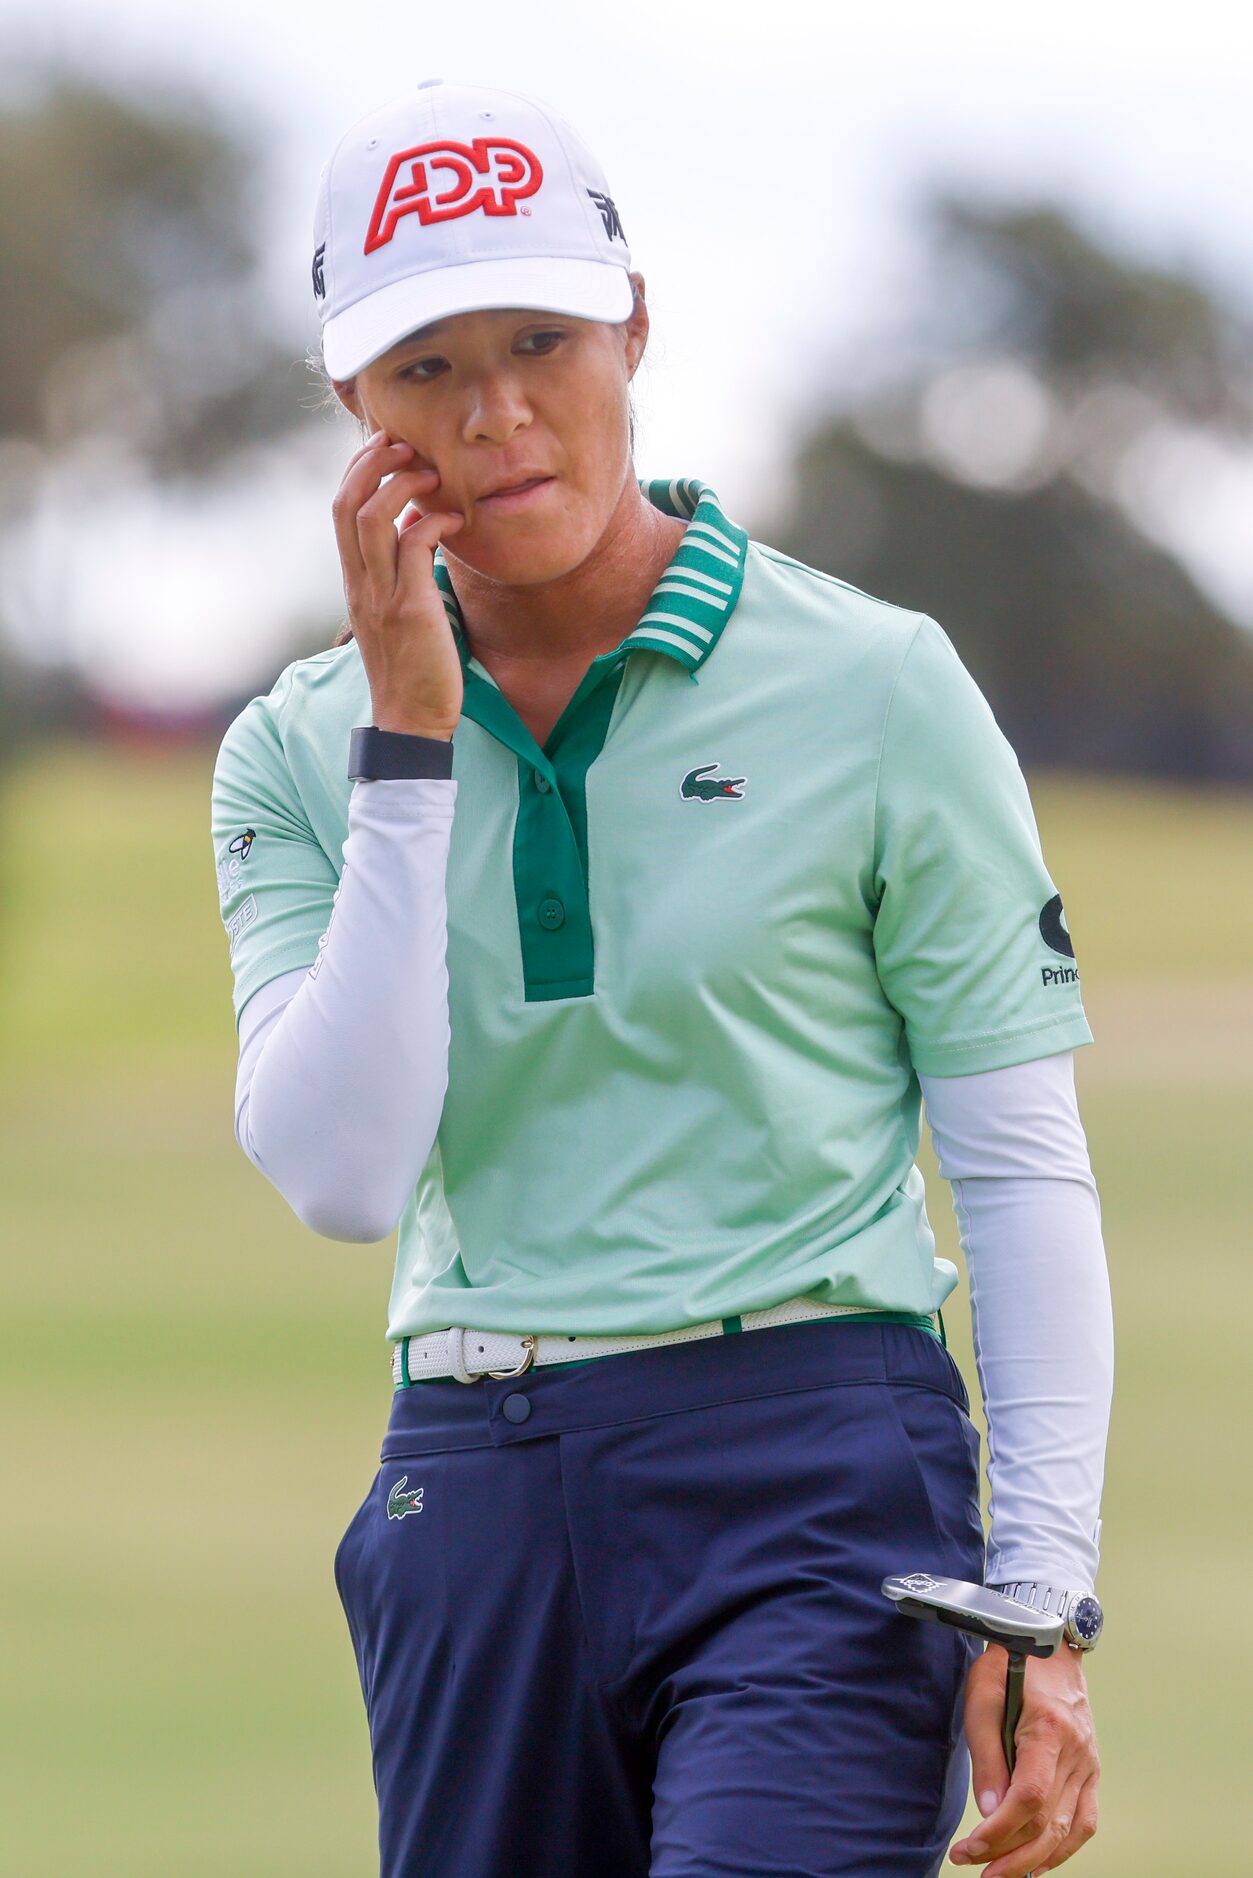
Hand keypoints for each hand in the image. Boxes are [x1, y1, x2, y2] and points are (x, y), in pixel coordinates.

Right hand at [332, 428, 465, 737]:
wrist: (410, 720)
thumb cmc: (413, 666)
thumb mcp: (398, 610)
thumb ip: (401, 569)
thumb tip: (417, 526)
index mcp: (355, 581)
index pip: (340, 508)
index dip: (359, 470)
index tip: (388, 448)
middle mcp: (360, 583)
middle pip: (347, 502)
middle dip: (374, 463)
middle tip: (408, 447)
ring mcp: (381, 595)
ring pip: (372, 517)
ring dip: (402, 485)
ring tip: (433, 475)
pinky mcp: (410, 610)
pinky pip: (414, 546)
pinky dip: (434, 522)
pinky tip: (458, 521)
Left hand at [950, 1644, 1098, 1874]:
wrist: (1051, 1642)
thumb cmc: (1011, 1664)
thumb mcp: (984, 1696)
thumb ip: (987, 1756)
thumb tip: (989, 1813)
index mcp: (1050, 1730)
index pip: (1030, 1798)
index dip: (1000, 1832)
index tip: (969, 1848)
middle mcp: (1078, 1753)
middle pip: (1049, 1823)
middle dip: (1010, 1856)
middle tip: (974, 1867)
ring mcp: (1090, 1763)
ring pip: (1069, 1830)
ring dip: (1034, 1861)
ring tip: (1000, 1873)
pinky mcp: (1092, 1770)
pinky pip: (1085, 1822)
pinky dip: (1063, 1849)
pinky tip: (1037, 1861)